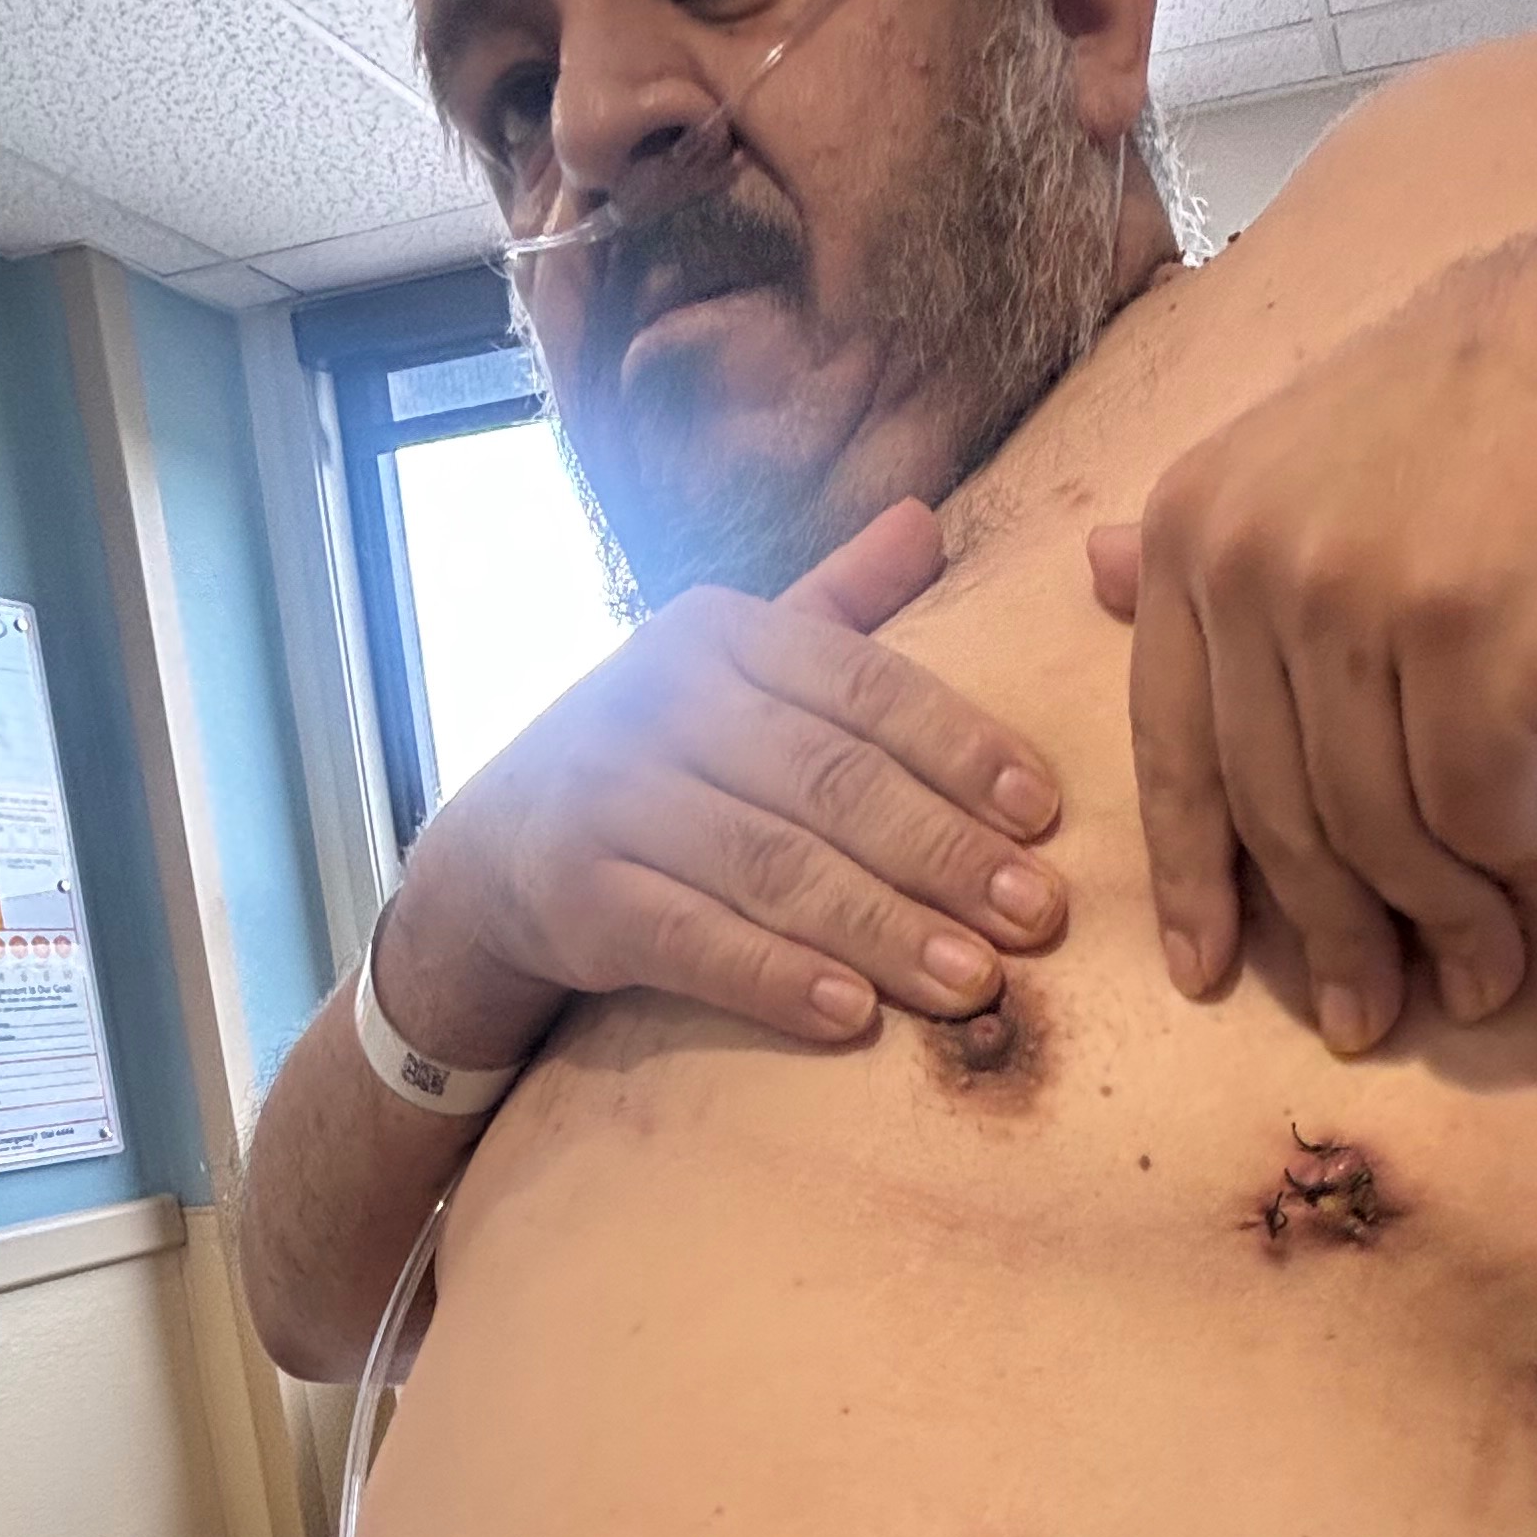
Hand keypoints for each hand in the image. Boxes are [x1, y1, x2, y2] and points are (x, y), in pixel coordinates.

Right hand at [386, 500, 1065, 1058]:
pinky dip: (776, 979)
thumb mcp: (730, 665)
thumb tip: (924, 520)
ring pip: (773, 867)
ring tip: (975, 983)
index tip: (1043, 813)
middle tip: (1036, 916)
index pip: (862, 685)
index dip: (959, 748)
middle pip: (830, 781)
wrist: (493, 851)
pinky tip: (854, 1016)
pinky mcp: (576, 892)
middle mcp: (660, 698)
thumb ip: (835, 604)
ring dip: (883, 930)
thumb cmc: (654, 756)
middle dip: (943, 853)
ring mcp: (610, 794)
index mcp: (720, 631)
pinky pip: (693, 940)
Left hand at [1089, 212, 1536, 1050]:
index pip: (1169, 747)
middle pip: (1280, 812)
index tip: (1205, 974)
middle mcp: (1258, 561)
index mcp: (1199, 524)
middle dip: (1330, 937)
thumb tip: (1096, 576)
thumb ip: (1222, 542)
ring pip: (1380, 830)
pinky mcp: (1481, 634)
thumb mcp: (1319, 446)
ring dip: (1440, 924)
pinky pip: (1479, 810)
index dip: (1193, 878)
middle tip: (1365, 1017)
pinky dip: (1512, 866)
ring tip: (1480, 973)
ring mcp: (1364, 596)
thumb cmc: (1503, 407)